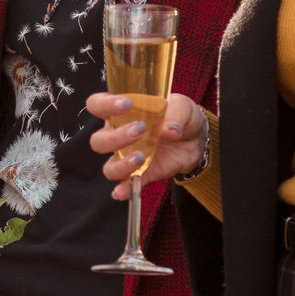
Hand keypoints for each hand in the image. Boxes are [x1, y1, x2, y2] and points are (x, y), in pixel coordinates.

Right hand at [84, 93, 206, 200]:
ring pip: (109, 166)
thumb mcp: (182, 106)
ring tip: (141, 157)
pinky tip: (122, 191)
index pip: (97, 105)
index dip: (103, 104)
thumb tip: (169, 130)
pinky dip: (123, 189)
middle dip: (116, 137)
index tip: (126, 104)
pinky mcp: (142, 174)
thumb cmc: (180, 116)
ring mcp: (128, 157)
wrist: (197, 139)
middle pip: (99, 140)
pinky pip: (126, 185)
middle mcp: (118, 135)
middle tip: (140, 129)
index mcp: (121, 113)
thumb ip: (175, 114)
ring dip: (121, 164)